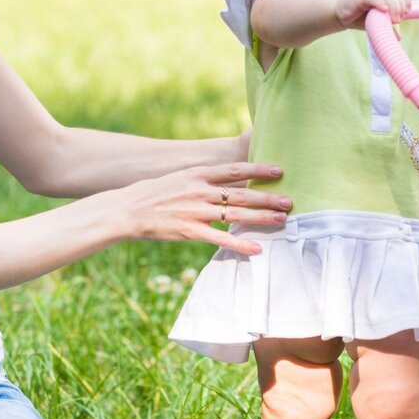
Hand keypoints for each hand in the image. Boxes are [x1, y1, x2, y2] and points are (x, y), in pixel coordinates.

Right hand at [114, 161, 290, 255]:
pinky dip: (240, 245)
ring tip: (282, 221)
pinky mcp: (189, 231)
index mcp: (198, 174)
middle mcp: (200, 191)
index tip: (280, 170)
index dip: (259, 169)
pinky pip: (220, 239)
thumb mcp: (182, 177)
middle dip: (268, 198)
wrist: (128, 209)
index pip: (235, 170)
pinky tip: (257, 249)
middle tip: (290, 201)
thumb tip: (232, 180)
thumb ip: (206, 179)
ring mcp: (195, 211)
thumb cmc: (156, 193)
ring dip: (262, 219)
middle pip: (241, 194)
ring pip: (236, 216)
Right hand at [332, 0, 412, 30]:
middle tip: (397, 20)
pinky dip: (380, 2)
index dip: (406, 2)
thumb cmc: (358, 17)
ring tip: (393, 19)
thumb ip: (387, 26)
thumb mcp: (375, 23)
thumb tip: (398, 37)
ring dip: (394, 7)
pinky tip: (384, 10)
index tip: (405, 14)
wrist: (339, 15)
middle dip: (400, 7)